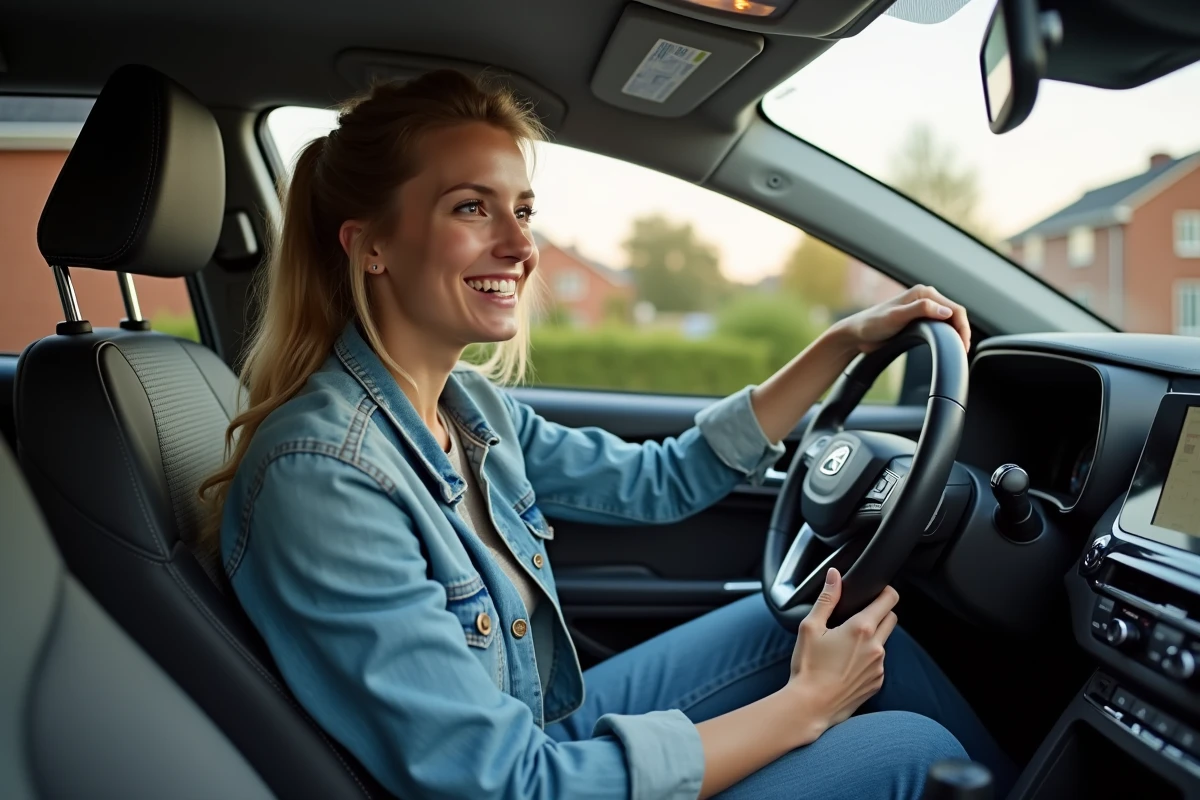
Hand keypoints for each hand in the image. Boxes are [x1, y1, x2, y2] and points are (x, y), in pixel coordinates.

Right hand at [783, 568, 898, 743]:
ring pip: (884, 641)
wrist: (810, 706)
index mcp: (861, 628)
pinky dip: (868, 659)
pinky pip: (878, 662)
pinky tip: (846, 664)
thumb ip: (826, 599)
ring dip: (872, 638)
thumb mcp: (810, 627)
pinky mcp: (877, 682)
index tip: (876, 591)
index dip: (885, 590)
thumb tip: (834, 575)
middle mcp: (876, 647)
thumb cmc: (808, 667)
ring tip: (846, 645)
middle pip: (892, 618)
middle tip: (858, 616)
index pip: (889, 599)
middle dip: (880, 612)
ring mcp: (879, 666)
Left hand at [833, 285, 970, 354]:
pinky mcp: (919, 320)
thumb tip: (946, 310)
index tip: (963, 345)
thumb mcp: (896, 317)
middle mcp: (926, 298)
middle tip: (963, 352)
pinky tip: (948, 346)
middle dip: (963, 332)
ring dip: (957, 334)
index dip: (963, 327)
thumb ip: (920, 309)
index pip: (955, 308)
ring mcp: (923, 309)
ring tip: (959, 351)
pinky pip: (940, 326)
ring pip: (949, 321)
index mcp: (924, 293)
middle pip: (955, 314)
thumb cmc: (872, 324)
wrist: (857, 334)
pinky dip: (948, 336)